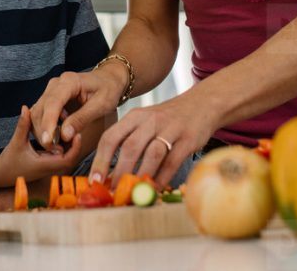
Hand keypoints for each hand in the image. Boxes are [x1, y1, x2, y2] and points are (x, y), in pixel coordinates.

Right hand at [0, 106, 83, 185]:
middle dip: (74, 143)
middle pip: (71, 156)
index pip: (68, 159)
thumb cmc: (8, 160)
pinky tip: (62, 131)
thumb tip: (25, 108)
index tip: (77, 133)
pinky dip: (62, 144)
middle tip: (76, 126)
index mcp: (45, 165)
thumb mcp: (16, 142)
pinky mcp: (47, 163)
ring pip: (66, 155)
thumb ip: (23, 125)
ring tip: (70, 126)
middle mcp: (50, 167)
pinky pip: (60, 154)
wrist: (1, 174)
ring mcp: (50, 166)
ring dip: (69, 143)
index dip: (75, 147)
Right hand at [29, 68, 122, 154]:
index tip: (48, 141)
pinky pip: (41, 113)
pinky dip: (43, 127)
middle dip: (43, 131)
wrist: (109, 79)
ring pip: (37, 112)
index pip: (53, 103)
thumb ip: (82, 119)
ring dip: (41, 131)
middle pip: (41, 109)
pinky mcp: (50, 97)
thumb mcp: (101, 105)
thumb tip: (64, 135)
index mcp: (70, 81)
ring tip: (54, 146)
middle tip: (53, 149)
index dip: (48, 123)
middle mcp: (56, 84)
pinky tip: (54, 136)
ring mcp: (51, 90)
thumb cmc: (108, 89)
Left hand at [89, 94, 215, 188]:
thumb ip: (129, 141)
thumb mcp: (145, 121)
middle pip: (129, 147)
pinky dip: (163, 177)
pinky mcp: (188, 139)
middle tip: (113, 193)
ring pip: (152, 154)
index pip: (110, 137)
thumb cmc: (167, 119)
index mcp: (134, 116)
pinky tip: (156, 188)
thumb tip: (110, 175)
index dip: (100, 160)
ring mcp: (170, 128)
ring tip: (134, 194)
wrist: (202, 103)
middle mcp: (150, 120)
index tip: (94, 180)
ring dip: (141, 176)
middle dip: (119, 173)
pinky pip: (172, 161)